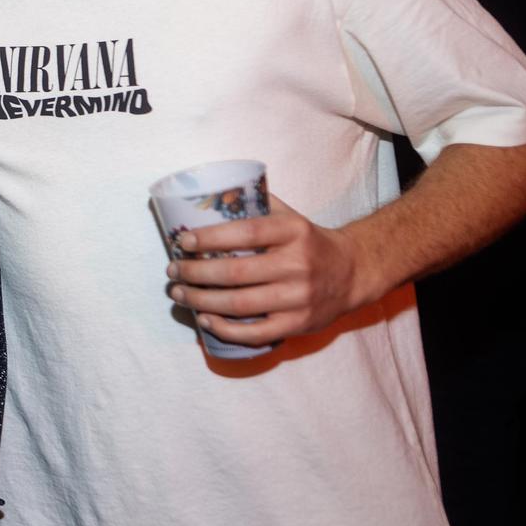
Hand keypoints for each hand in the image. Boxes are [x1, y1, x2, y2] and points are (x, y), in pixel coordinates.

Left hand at [166, 195, 378, 346]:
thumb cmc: (309, 242)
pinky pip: (256, 332)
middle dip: (195, 273)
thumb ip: (257, 204)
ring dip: (202, 301)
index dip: (209, 238)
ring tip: (179, 294)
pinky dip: (226, 329)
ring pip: (240, 303)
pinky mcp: (299, 323)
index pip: (245, 233)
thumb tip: (211, 193)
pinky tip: (205, 320)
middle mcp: (298, 264)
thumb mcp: (290, 216)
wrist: (353, 272)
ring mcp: (299, 297)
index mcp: (294, 232)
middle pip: (235, 272)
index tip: (182, 241)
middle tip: (173, 271)